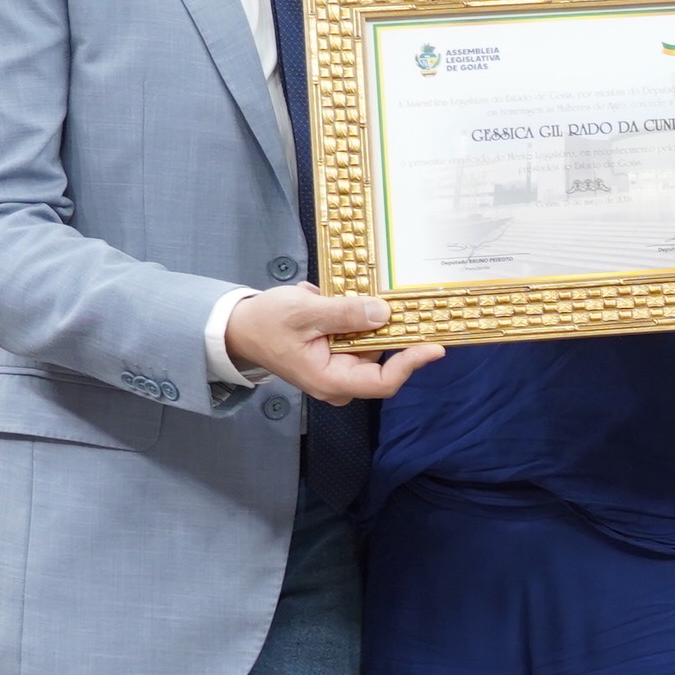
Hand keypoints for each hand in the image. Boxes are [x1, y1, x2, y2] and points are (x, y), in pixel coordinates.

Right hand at [223, 285, 444, 403]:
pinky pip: (360, 338)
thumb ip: (343, 313)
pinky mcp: (337, 354)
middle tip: (408, 302)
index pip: (383, 381)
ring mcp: (339, 368)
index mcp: (331, 379)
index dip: (411, 364)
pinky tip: (349, 298)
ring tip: (362, 293)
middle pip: (382, 359)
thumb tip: (382, 313)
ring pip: (373, 345)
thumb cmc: (265, 322)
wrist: (240, 326)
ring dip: (375, 320)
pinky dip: (361, 319)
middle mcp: (340, 380)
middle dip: (395, 332)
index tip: (435, 346)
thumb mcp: (304, 312)